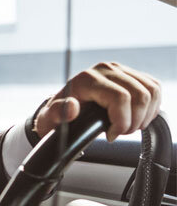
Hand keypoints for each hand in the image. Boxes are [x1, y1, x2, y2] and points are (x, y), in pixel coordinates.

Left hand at [34, 62, 160, 141]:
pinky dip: (151, 107)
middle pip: (140, 96)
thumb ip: (56, 113)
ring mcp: (120, 70)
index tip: (111, 135)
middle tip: (120, 132)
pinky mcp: (131, 74)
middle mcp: (105, 70)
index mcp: (87, 79)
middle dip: (134, 121)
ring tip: (128, 126)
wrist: (64, 108)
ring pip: (151, 92)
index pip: (120, 98)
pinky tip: (137, 117)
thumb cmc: (59, 115)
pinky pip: (154, 88)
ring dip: (144, 115)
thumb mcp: (50, 118)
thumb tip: (71, 106)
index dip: (122, 121)